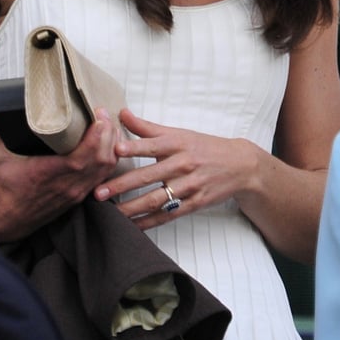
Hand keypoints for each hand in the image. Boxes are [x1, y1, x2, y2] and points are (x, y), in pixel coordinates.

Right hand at [0, 109, 120, 241]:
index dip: (98, 134)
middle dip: (109, 134)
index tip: (98, 113)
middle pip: (103, 160)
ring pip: (106, 171)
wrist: (3, 223)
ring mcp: (74, 193)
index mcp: (49, 173)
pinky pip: (100, 179)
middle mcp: (67, 185)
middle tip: (103, 114)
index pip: (86, 155)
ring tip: (106, 126)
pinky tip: (104, 148)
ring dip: (111, 148)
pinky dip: (107, 161)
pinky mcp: (75, 198)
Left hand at [93, 108, 255, 230]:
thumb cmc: (203, 146)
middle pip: (149, 176)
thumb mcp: (179, 133)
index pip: (152, 144)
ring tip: (111, 213)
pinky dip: (149, 222)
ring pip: (156, 199)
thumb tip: (121, 113)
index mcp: (177, 144)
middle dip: (122, 185)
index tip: (114, 149)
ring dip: (132, 207)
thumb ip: (147, 127)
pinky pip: (168, 215)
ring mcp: (189, 186)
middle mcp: (182, 164)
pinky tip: (133, 226)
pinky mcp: (194, 204)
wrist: (240, 166)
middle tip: (99, 192)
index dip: (134, 146)